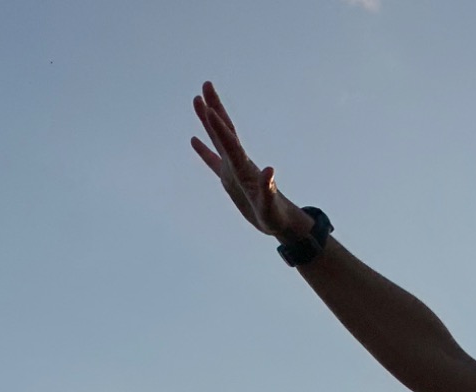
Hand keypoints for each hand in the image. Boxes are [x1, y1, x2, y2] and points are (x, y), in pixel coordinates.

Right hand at [190, 82, 314, 242]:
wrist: (281, 222)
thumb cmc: (276, 216)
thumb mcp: (271, 205)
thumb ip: (269, 189)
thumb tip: (270, 171)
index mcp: (245, 168)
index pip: (229, 143)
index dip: (218, 127)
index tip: (208, 108)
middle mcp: (238, 162)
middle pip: (225, 130)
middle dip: (215, 108)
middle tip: (206, 85)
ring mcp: (233, 169)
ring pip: (217, 139)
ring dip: (208, 120)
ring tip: (197, 100)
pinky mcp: (230, 179)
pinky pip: (213, 161)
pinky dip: (204, 150)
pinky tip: (194, 139)